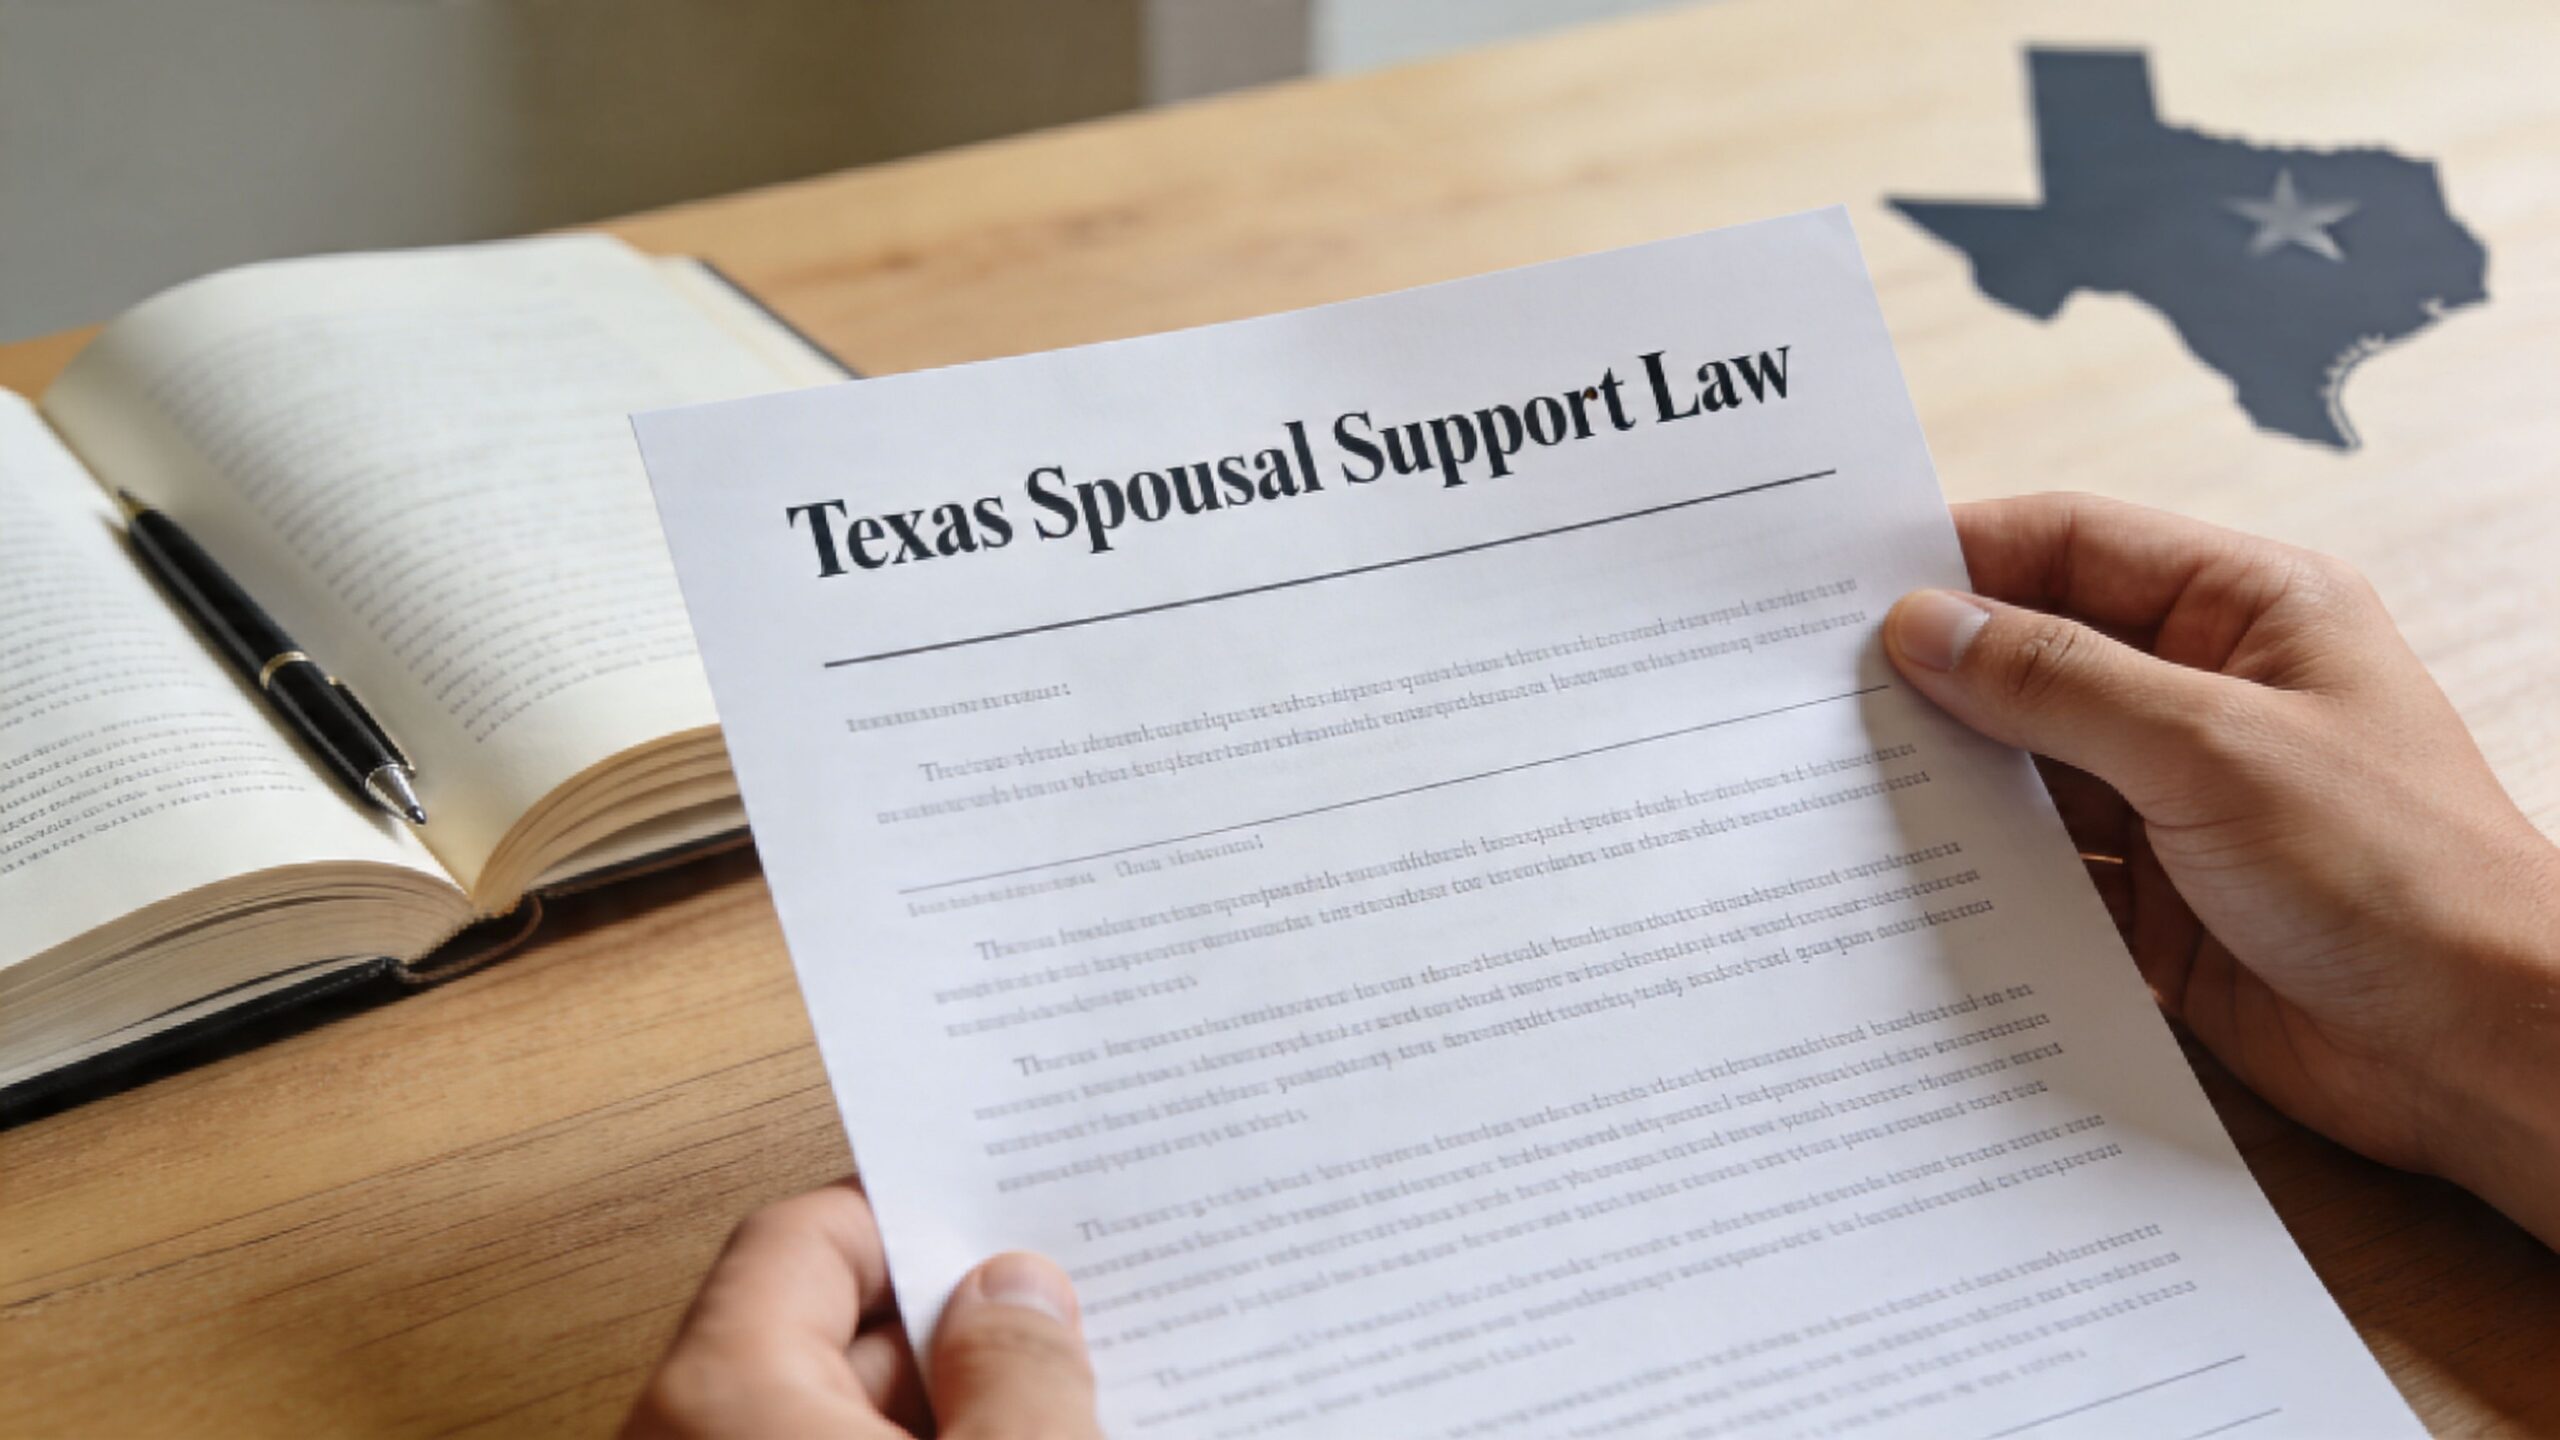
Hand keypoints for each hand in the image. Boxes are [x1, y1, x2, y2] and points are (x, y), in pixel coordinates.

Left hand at [625, 1179, 1101, 1439]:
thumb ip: (1021, 1369)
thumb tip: (1018, 1291)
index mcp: (719, 1398)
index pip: (804, 1236)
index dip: (916, 1218)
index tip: (1002, 1223)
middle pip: (820, 1338)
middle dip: (949, 1334)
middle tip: (1056, 1332)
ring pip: (825, 1422)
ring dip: (937, 1417)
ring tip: (1049, 1413)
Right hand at [1884, 493, 2559, 1245]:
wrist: (2478, 1050)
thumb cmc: (2395, 873)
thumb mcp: (2214, 748)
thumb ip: (2059, 680)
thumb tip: (1925, 626)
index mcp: (2248, 610)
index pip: (2073, 544)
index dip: (1961, 554)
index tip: (1845, 583)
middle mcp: (2203, 692)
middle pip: (2036, 650)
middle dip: (1935, 669)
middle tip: (1808, 687)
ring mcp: (2173, 797)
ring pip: (2024, 760)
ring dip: (1945, 771)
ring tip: (1832, 777)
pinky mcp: (2148, 896)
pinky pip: (2035, 860)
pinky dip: (1973, 864)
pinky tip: (1898, 869)